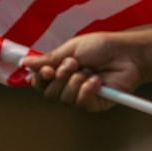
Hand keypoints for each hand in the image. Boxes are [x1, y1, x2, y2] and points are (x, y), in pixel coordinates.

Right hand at [22, 32, 143, 111]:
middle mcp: (68, 86)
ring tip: (90, 70)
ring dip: (76, 81)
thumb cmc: (100, 47)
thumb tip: (25, 63)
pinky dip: (87, 89)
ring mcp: (81, 96)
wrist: (126, 53)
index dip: (40, 79)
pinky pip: (81, 102)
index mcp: (60, 72)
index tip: (48, 69)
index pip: (40, 84)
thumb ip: (50, 59)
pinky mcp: (95, 103)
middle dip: (60, 77)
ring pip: (65, 99)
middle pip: (50, 94)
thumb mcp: (71, 49)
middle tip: (74, 63)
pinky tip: (97, 80)